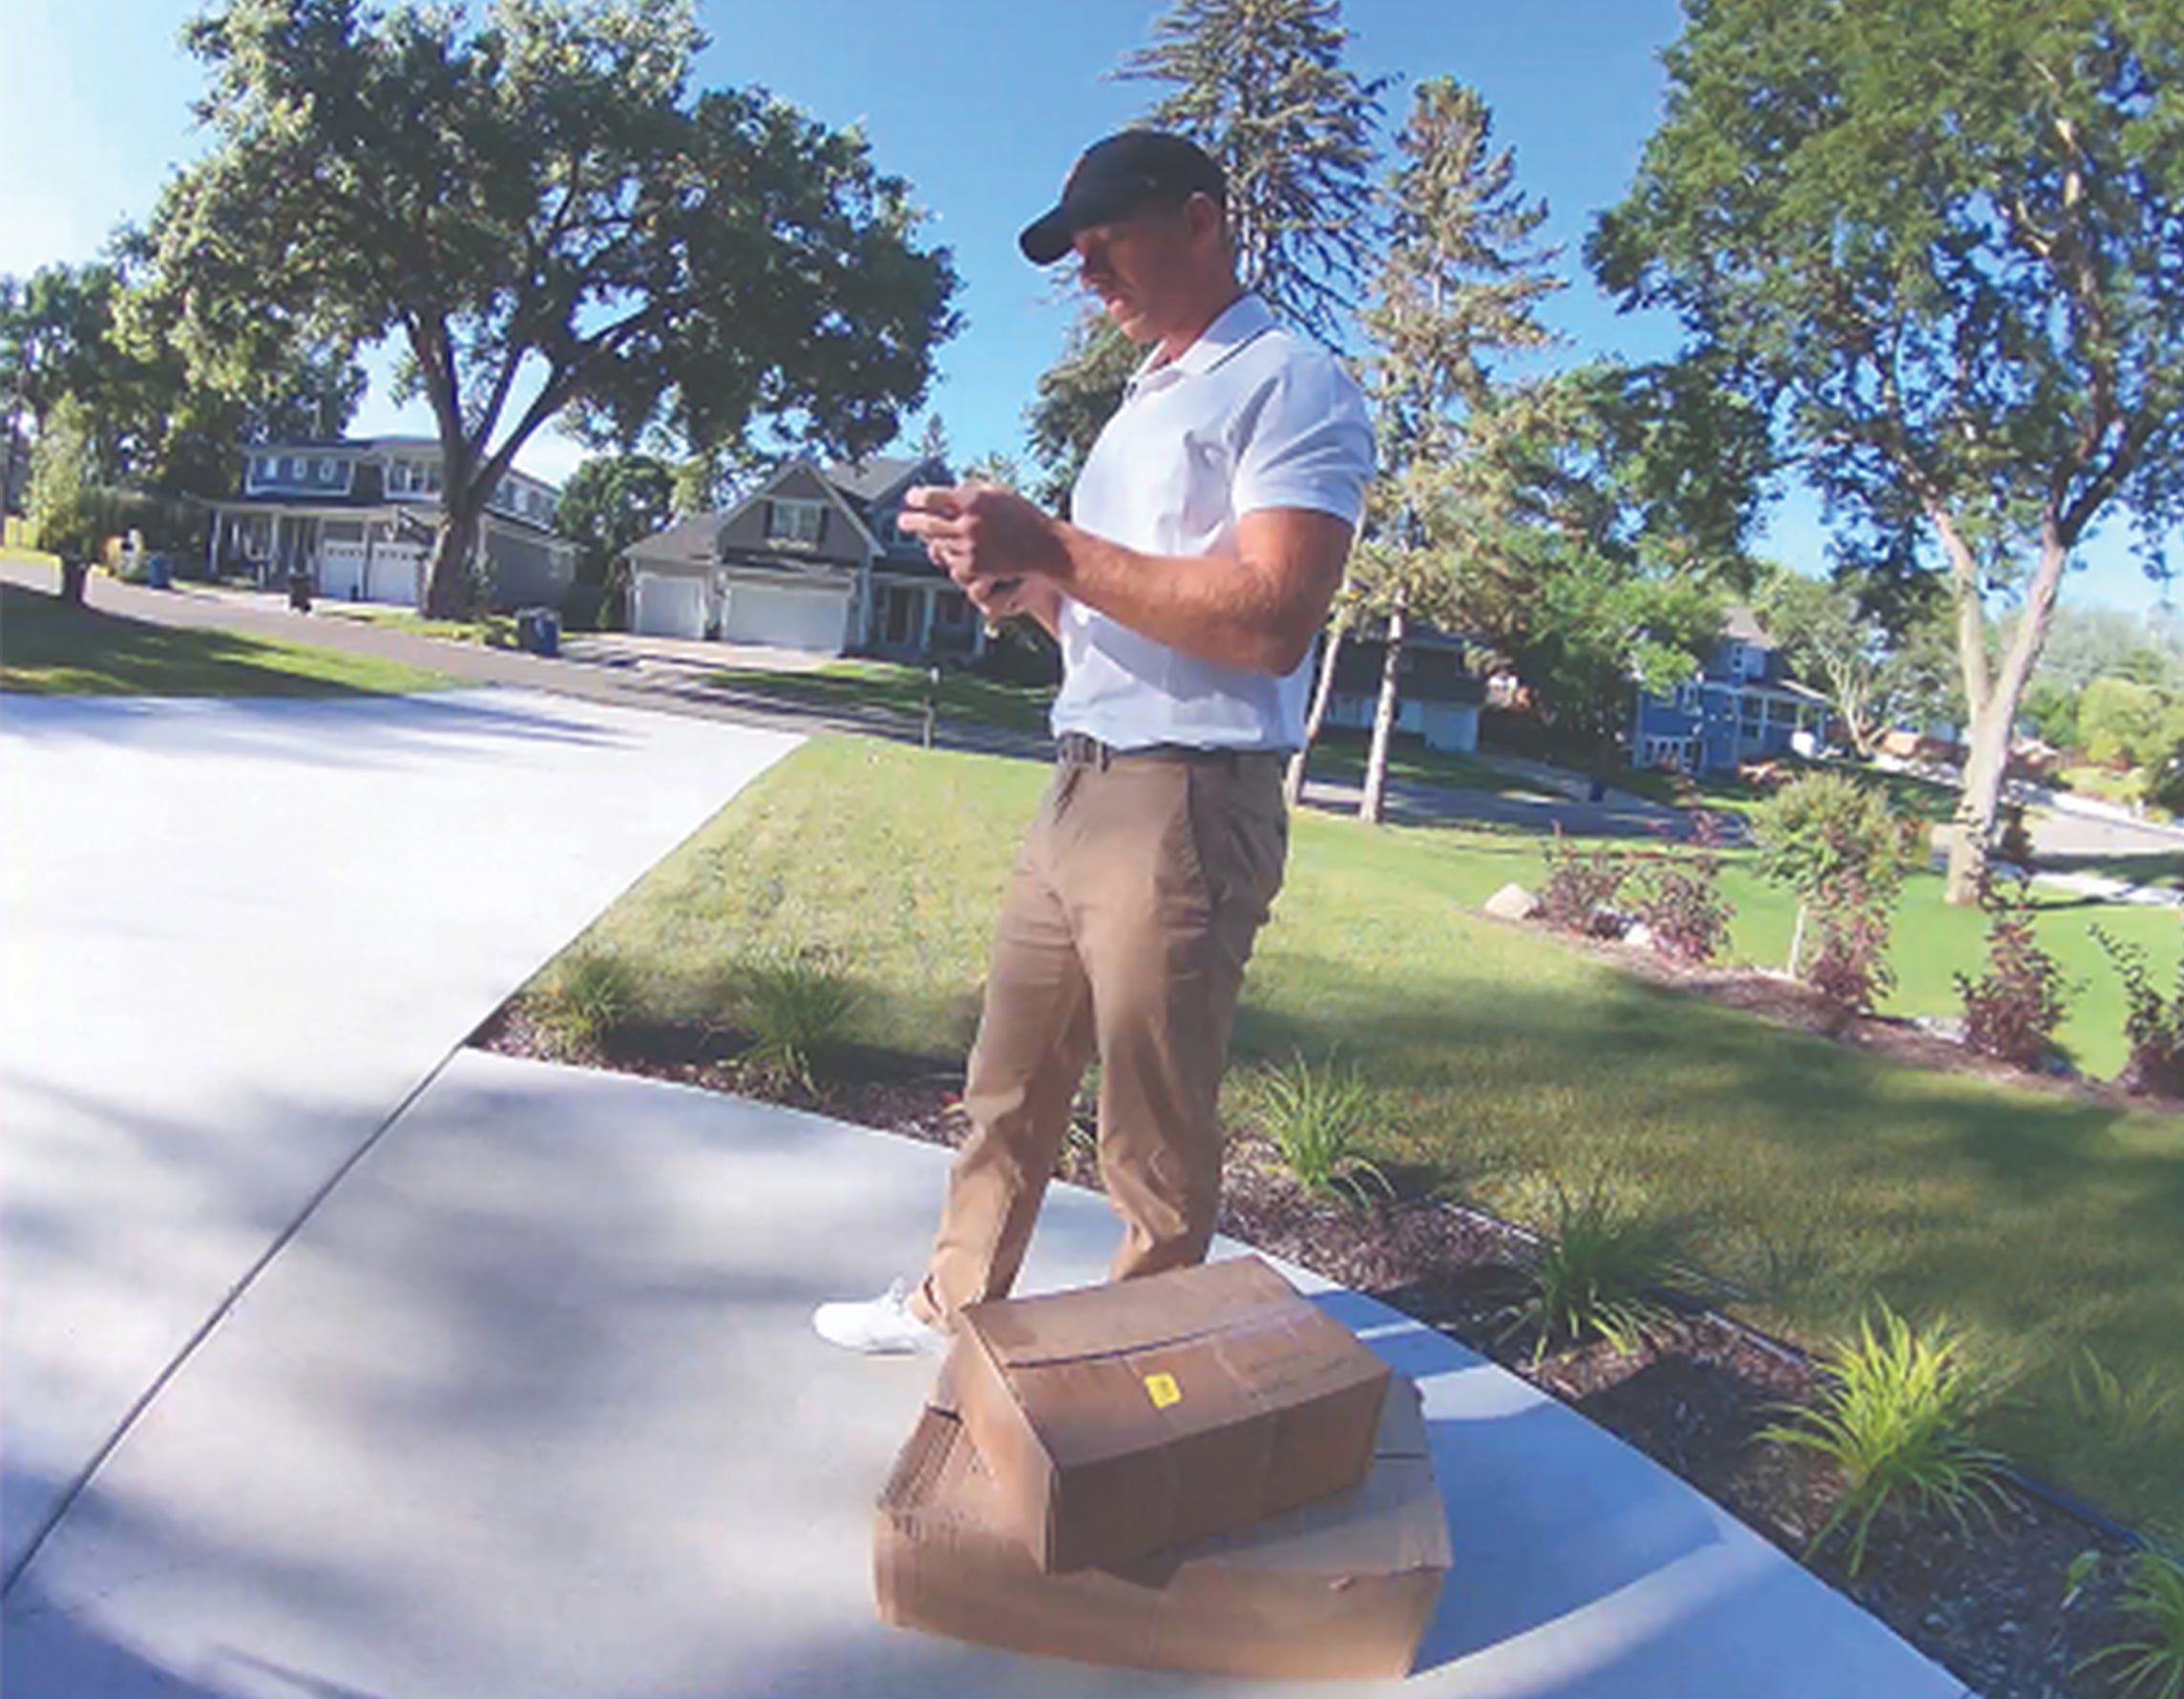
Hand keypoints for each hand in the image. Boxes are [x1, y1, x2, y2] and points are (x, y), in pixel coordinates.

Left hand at [897, 483, 1067, 593]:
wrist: (1043, 548)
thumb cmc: (1022, 517)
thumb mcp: (996, 492)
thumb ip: (969, 491)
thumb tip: (944, 492)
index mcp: (973, 499)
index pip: (930, 497)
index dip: (916, 497)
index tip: (912, 497)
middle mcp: (968, 523)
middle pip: (925, 523)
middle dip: (909, 522)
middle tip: (903, 521)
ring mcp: (970, 547)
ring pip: (936, 544)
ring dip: (931, 540)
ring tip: (931, 536)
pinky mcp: (974, 567)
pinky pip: (950, 562)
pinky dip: (950, 557)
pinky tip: (954, 551)